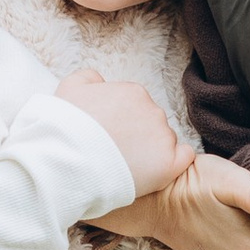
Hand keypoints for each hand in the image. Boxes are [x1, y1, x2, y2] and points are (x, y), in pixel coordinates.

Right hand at [57, 73, 191, 200]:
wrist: (67, 162)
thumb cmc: (65, 128)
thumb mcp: (70, 89)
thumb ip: (89, 78)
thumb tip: (101, 81)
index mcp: (134, 93)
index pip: (137, 107)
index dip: (123, 124)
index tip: (109, 137)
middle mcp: (153, 110)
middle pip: (152, 124)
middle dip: (137, 137)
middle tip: (115, 153)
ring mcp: (163, 137)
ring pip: (165, 142)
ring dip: (150, 153)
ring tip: (125, 167)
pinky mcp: (169, 164)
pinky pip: (183, 158)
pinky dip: (173, 164)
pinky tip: (154, 172)